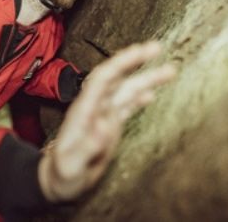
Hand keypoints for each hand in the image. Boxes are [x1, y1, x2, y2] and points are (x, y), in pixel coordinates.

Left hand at [38, 41, 174, 202]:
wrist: (58, 180)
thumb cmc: (63, 174)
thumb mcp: (72, 164)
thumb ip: (87, 145)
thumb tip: (105, 123)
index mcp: (85, 109)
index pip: (104, 78)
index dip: (121, 62)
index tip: (140, 50)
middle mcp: (95, 106)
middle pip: (117, 77)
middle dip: (135, 61)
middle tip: (156, 47)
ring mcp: (103, 114)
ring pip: (126, 90)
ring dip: (145, 78)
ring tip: (169, 70)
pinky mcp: (109, 124)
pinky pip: (126, 106)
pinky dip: (138, 97)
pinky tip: (151, 92)